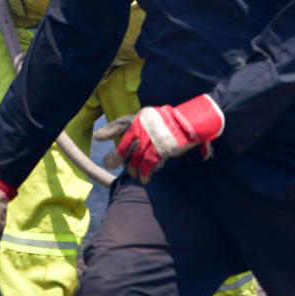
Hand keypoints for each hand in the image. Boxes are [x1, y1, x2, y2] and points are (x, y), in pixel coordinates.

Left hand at [95, 94, 223, 182]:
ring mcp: (154, 137)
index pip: (123, 123)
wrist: (196, 123)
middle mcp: (146, 125)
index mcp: (143, 117)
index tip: (98, 137)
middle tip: (109, 163)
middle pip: (126, 144)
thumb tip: (111, 142)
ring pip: (136, 157)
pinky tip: (145, 178)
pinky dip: (146, 173)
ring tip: (134, 175)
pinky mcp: (163, 148)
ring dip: (134, 168)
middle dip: (117, 156)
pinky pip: (150, 164)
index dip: (110, 130)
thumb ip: (138, 131)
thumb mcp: (155, 123)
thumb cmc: (174, 124)